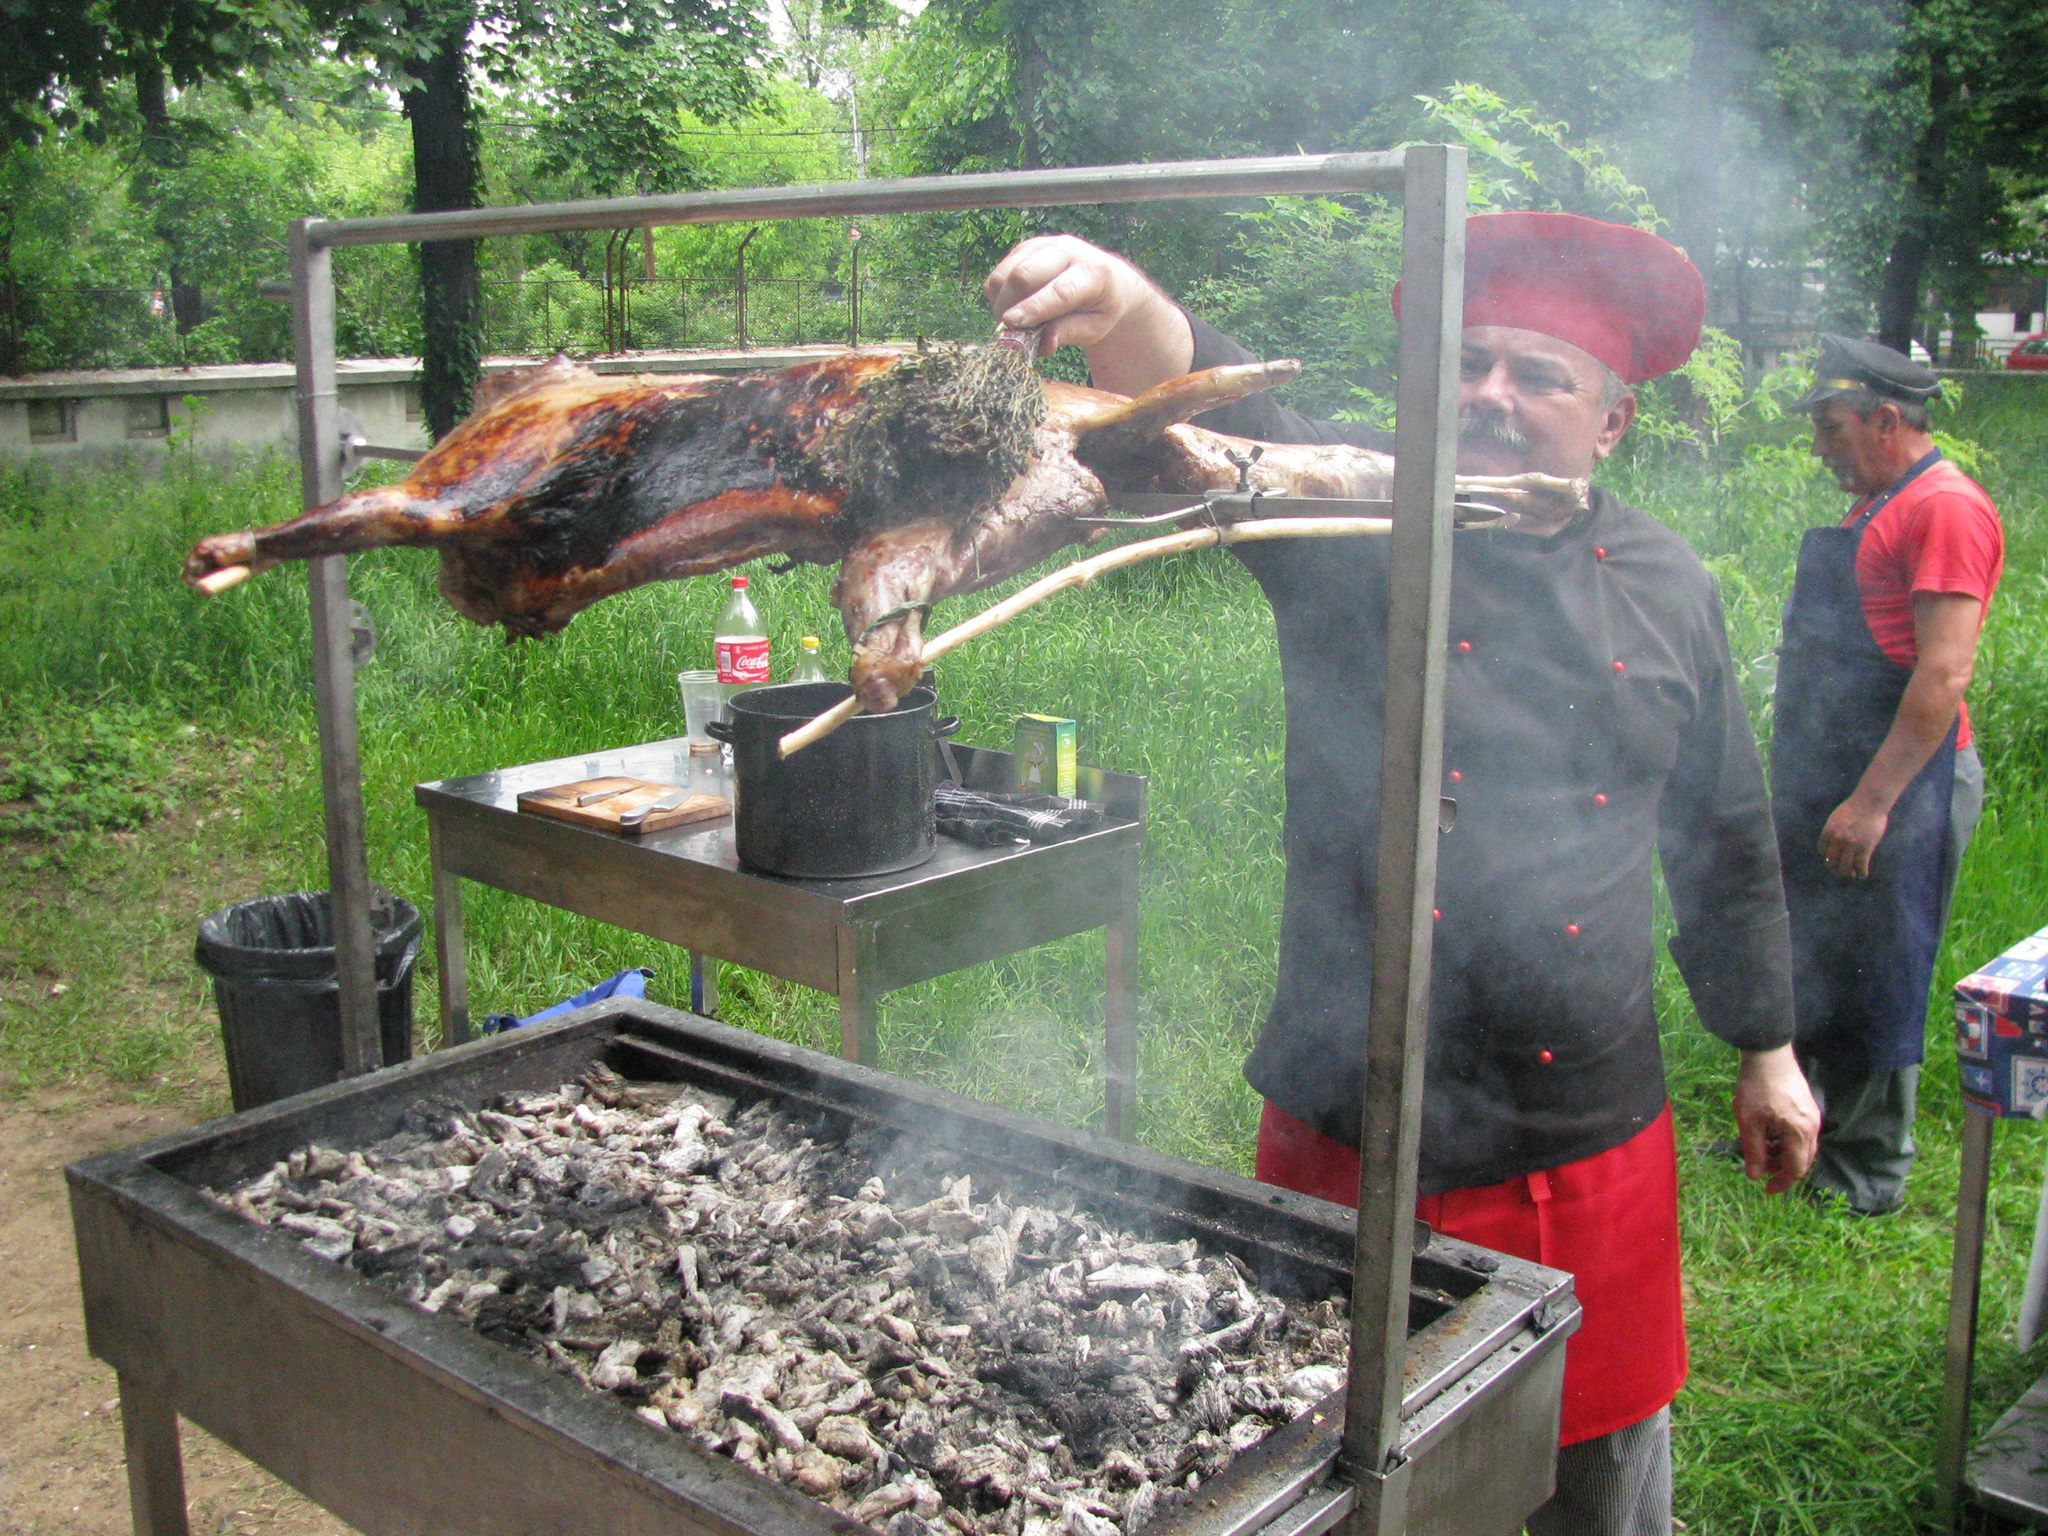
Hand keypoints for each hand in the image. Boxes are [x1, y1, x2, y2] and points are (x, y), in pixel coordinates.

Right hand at [983, 235, 1191, 392]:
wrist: (1113, 283)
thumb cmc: (1108, 311)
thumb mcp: (1098, 329)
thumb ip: (1072, 332)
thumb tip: (1045, 341)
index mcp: (1096, 272)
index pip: (1060, 290)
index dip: (1035, 308)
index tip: (1012, 326)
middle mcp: (1071, 250)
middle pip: (1026, 273)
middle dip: (1010, 306)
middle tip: (1006, 337)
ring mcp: (1049, 244)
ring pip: (1008, 269)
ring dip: (1001, 301)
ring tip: (1012, 326)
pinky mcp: (1031, 244)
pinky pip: (1002, 268)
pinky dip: (999, 292)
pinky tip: (1011, 309)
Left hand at [1731, 1045, 1819, 1194]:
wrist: (1768, 1054)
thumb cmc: (1756, 1087)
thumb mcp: (1749, 1121)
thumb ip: (1754, 1151)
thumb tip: (1755, 1176)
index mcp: (1800, 1133)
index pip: (1796, 1169)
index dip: (1782, 1183)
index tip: (1766, 1190)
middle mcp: (1812, 1126)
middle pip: (1802, 1160)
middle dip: (1782, 1169)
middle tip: (1760, 1170)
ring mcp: (1812, 1116)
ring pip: (1802, 1147)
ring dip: (1783, 1155)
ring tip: (1761, 1151)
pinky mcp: (1807, 1107)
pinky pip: (1801, 1133)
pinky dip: (1787, 1141)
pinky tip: (1769, 1136)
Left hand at [1817, 794, 1888, 879]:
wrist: (1869, 802)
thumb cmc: (1855, 807)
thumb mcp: (1836, 818)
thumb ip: (1833, 831)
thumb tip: (1833, 843)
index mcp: (1828, 832)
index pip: (1822, 851)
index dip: (1827, 856)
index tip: (1832, 859)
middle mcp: (1837, 840)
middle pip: (1831, 862)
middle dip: (1835, 868)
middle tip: (1840, 872)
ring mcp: (1851, 845)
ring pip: (1845, 867)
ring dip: (1847, 874)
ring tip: (1852, 875)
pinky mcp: (1865, 848)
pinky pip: (1860, 866)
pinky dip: (1861, 873)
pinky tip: (1862, 875)